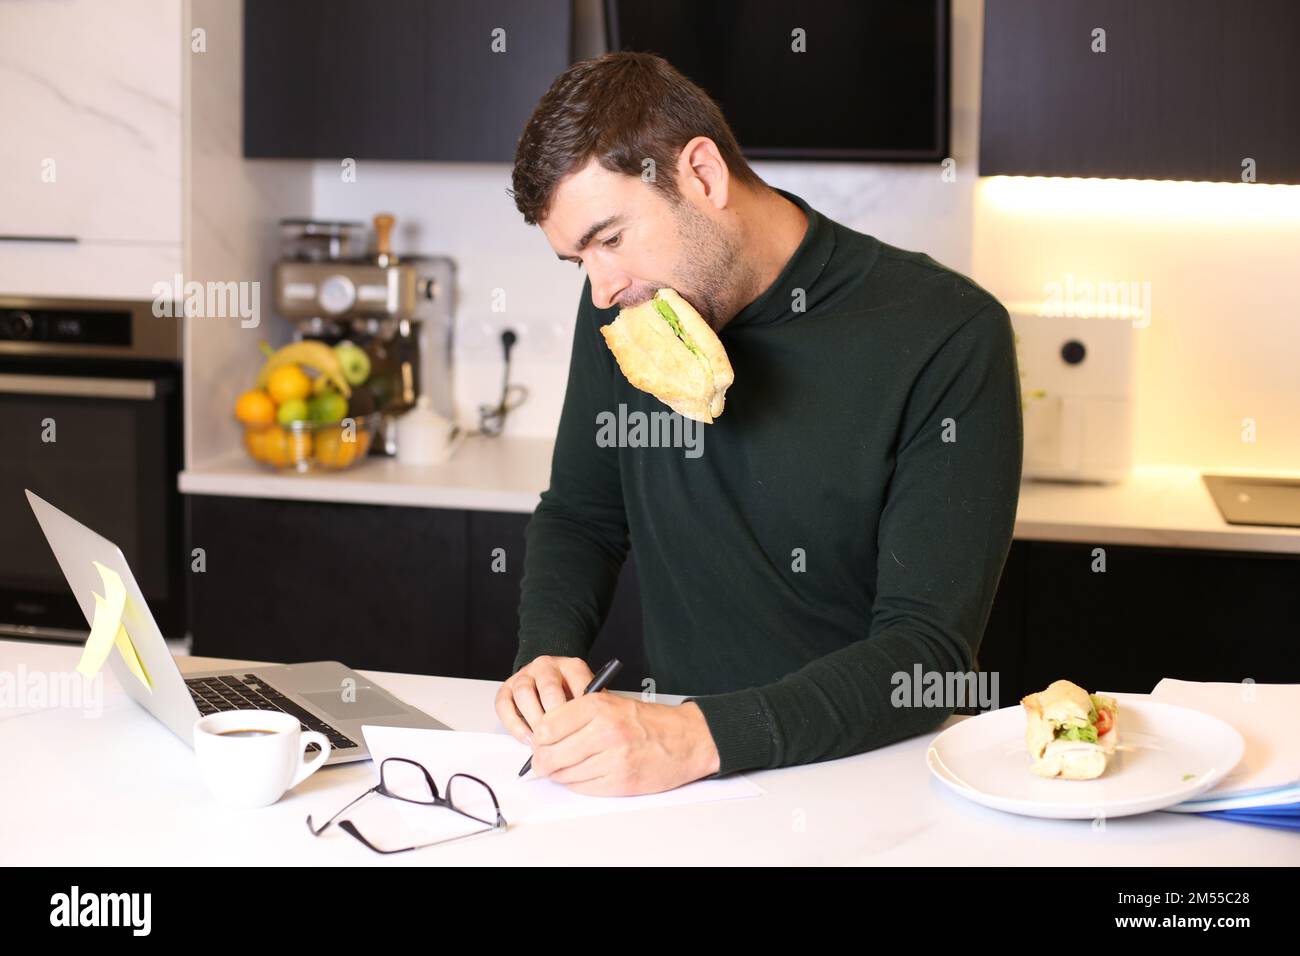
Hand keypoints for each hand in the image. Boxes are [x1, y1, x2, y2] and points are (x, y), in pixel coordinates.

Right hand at [495, 655, 594, 743]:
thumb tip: (591, 733)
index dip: (579, 710)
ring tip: (542, 742)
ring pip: (524, 693)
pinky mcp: (506, 688)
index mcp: (571, 666)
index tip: (581, 731)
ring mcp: (524, 675)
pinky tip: (528, 739)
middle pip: (548, 687)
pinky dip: (515, 725)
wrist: (546, 683)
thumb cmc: (571, 697)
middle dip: (553, 717)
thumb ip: (590, 710)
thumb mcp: (587, 699)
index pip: (577, 683)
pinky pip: (504, 704)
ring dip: (533, 720)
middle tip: (559, 740)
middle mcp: (546, 666)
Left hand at [527, 694, 720, 795]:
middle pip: (550, 755)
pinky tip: (585, 773)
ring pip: (564, 774)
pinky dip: (578, 783)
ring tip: (568, 766)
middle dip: (542, 762)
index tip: (539, 742)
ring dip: (559, 774)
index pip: (546, 728)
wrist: (687, 739)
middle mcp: (604, 731)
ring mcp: (613, 759)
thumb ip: (576, 716)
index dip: (538, 739)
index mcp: (598, 707)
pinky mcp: (620, 782)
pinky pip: (582, 787)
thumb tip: (541, 736)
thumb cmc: (647, 722)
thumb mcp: (610, 703)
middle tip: (543, 761)